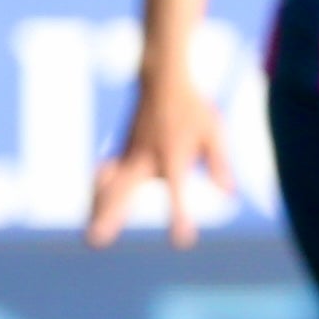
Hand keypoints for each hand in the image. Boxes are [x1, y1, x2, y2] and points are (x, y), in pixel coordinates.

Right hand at [84, 55, 226, 248]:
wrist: (162, 79)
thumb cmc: (192, 108)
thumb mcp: (214, 132)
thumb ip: (219, 164)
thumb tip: (229, 194)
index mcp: (172, 155)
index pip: (176, 191)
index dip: (179, 215)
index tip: (181, 240)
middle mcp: (146, 158)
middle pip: (124, 191)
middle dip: (110, 215)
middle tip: (96, 239)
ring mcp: (130, 154)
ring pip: (109, 186)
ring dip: (98, 209)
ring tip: (90, 237)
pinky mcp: (123, 152)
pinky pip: (106, 174)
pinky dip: (97, 192)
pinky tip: (89, 211)